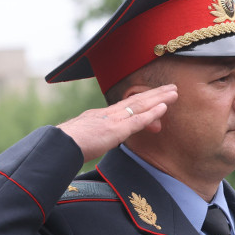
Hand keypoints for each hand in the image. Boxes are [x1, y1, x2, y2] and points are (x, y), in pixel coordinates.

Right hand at [57, 84, 177, 161]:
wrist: (59, 144)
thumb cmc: (65, 145)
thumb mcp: (80, 139)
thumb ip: (89, 139)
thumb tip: (89, 143)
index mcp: (99, 116)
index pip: (125, 108)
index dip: (140, 104)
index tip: (154, 101)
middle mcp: (108, 114)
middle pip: (135, 100)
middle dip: (154, 94)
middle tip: (171, 88)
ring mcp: (113, 120)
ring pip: (140, 105)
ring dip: (159, 98)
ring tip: (174, 91)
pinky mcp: (117, 129)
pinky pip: (138, 119)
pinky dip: (152, 113)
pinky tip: (164, 107)